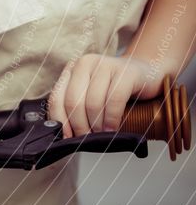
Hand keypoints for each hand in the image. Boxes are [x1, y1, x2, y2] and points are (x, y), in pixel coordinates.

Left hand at [48, 54, 163, 137]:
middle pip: (73, 102)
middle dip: (79, 126)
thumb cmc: (117, 89)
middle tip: (87, 139)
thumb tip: (66, 135)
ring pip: (92, 103)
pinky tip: (112, 128)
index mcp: (71, 70)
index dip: (60, 121)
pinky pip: (114, 100)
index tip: (67, 138)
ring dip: (96, 125)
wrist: (148, 73)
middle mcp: (85, 64)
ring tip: (101, 136)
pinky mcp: (126, 72)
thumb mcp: (92, 94)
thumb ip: (77, 107)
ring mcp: (106, 65)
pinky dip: (112, 119)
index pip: (57, 98)